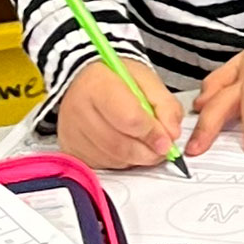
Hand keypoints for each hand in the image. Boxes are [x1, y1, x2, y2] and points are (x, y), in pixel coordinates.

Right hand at [57, 60, 183, 169]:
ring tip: (146, 145)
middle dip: (148, 151)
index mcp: (97, 85)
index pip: (129, 119)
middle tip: (162, 148)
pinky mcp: (72, 150)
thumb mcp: (146, 79)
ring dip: (137, 158)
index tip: (168, 140)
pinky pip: (104, 165)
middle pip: (120, 144)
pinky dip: (122, 161)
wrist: (84, 81)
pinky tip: (128, 146)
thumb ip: (165, 105)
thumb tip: (172, 134)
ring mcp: (72, 133)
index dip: (152, 133)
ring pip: (113, 158)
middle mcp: (79, 110)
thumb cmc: (115, 78)